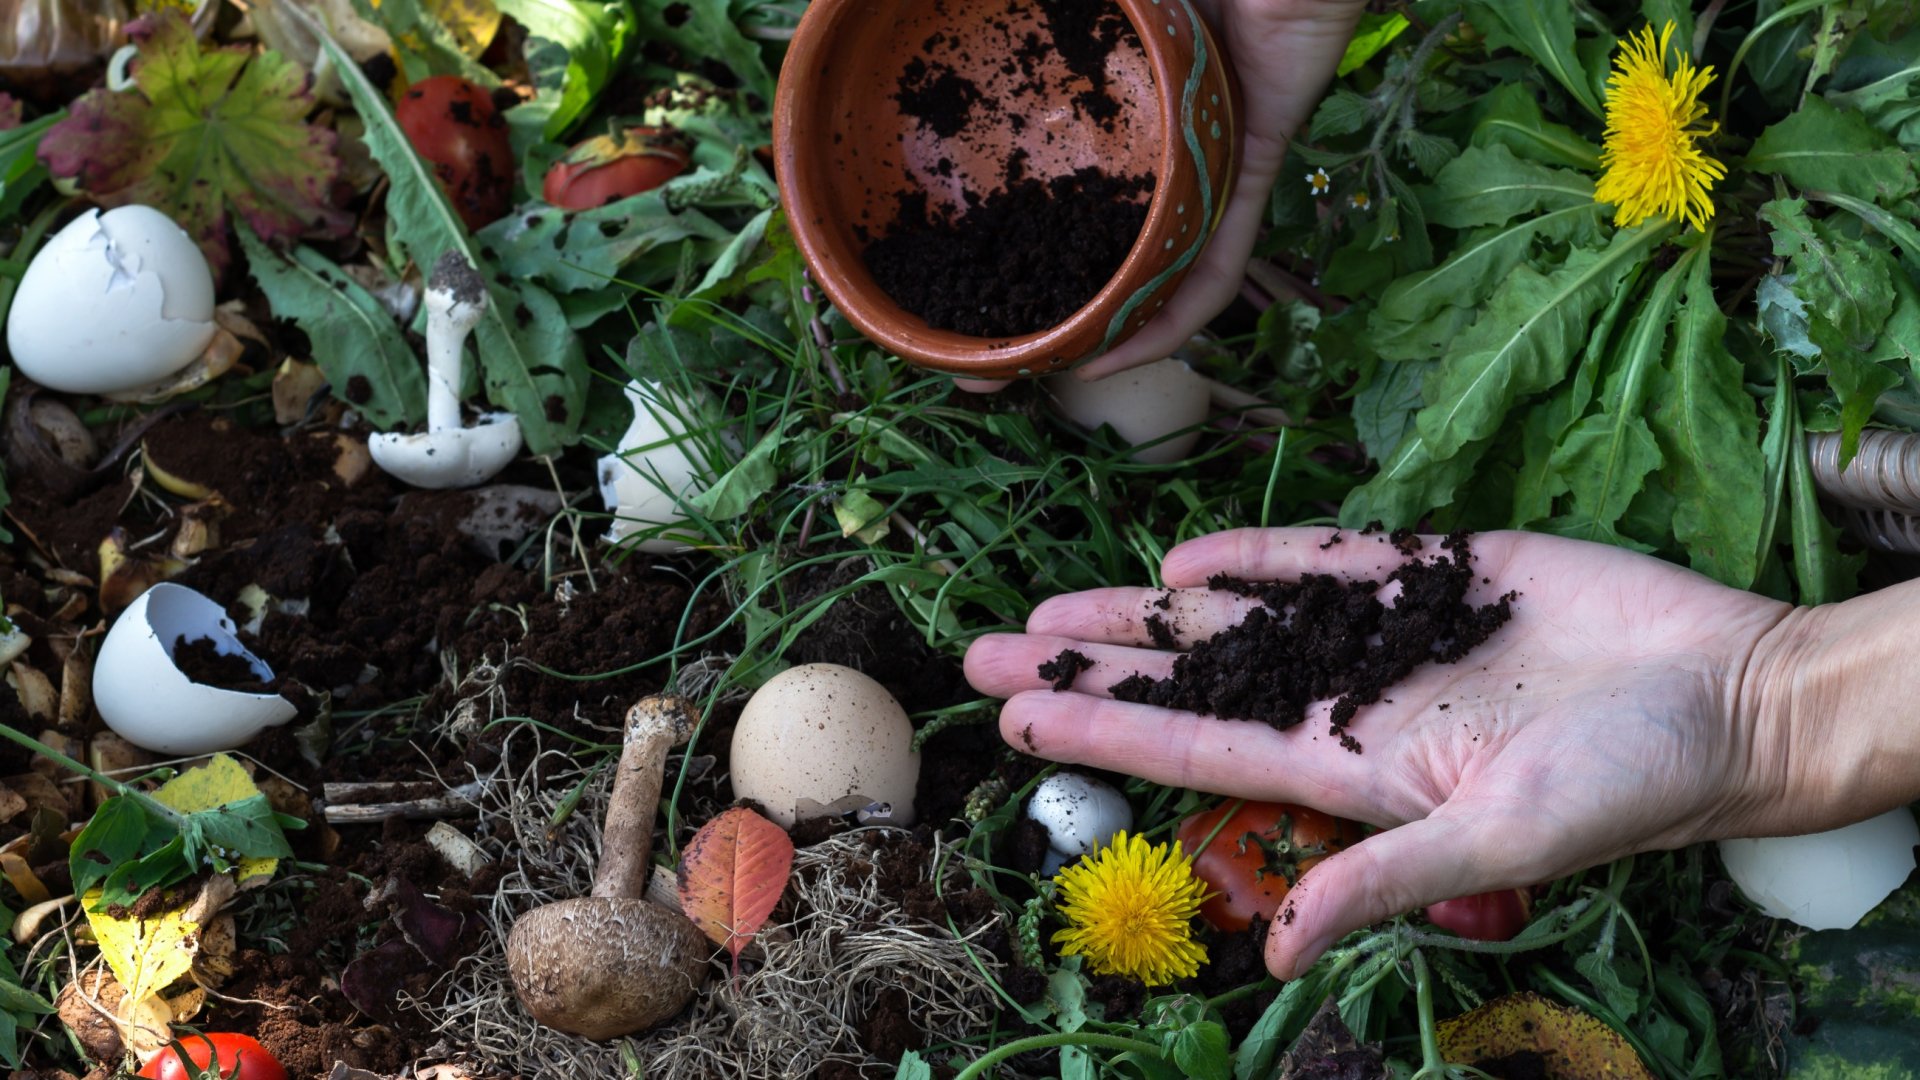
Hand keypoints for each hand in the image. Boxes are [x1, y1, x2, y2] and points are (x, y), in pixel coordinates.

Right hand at [956, 0, 1367, 395]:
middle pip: (1108, 241)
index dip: (1009, 234)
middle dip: (1052, 307)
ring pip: (1161, 267)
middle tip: (984, 359)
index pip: (1065, 184)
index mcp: (1120, 100)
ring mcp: (1208, 159)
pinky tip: (1122, 353)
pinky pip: (1216, 263)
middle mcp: (1162, 139)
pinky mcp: (1253, 168)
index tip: (944, 272)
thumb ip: (1023, 9)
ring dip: (1112, 328)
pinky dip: (1174, 317)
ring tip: (1050, 370)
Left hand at [964, 528, 1808, 978]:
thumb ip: (1383, 884)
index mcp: (1352, 769)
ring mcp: (1385, 636)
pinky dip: (1252, 558)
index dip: (1101, 730)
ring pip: (1233, 619)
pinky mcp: (1436, 572)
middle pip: (1187, 680)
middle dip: (1087, 667)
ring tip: (1050, 610)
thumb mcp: (1500, 846)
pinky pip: (1323, 561)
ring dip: (1140, 615)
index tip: (1012, 717)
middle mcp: (1349, 701)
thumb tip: (1280, 959)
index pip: (1194, 747)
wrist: (1732, 694)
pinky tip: (1182, 564)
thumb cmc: (1630, 785)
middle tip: (983, 650)